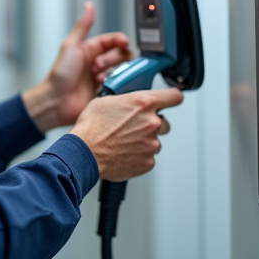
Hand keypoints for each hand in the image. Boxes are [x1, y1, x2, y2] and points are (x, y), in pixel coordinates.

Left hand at [22, 2, 132, 132]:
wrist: (56, 102)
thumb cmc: (60, 74)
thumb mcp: (71, 45)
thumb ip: (83, 26)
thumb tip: (89, 5)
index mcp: (91, 49)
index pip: (113, 40)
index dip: (120, 40)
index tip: (123, 42)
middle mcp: (98, 62)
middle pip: (120, 55)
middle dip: (113, 59)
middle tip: (97, 66)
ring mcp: (103, 78)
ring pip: (122, 70)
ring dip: (113, 72)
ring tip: (99, 78)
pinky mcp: (107, 92)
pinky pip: (121, 85)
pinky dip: (116, 84)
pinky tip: (104, 87)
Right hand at [68, 87, 182, 181]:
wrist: (84, 153)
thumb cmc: (91, 128)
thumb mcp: (106, 101)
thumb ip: (126, 100)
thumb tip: (129, 102)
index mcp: (143, 103)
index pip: (174, 97)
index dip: (172, 98)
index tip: (171, 101)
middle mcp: (151, 123)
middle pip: (164, 122)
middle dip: (151, 124)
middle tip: (133, 128)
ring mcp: (151, 144)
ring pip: (155, 141)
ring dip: (144, 141)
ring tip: (124, 142)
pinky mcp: (148, 162)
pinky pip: (148, 157)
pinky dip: (139, 156)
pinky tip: (124, 152)